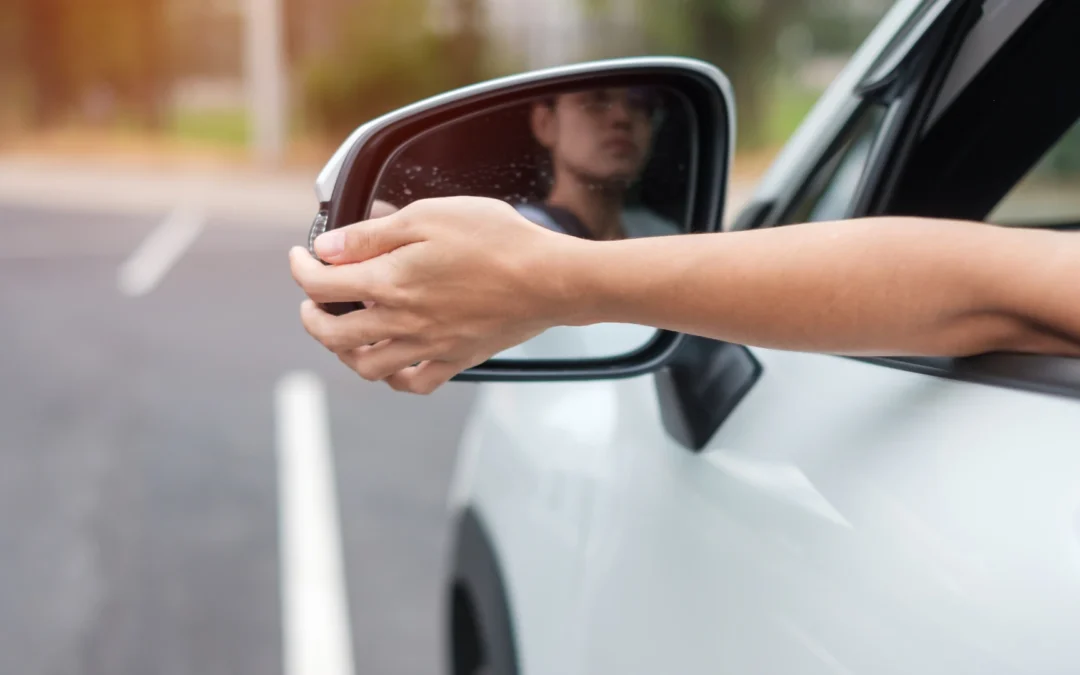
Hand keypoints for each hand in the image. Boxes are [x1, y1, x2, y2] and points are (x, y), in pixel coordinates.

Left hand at [290, 196, 583, 392]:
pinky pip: (412, 383)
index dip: (300, 268)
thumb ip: (371, 234)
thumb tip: (327, 249)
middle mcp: (402, 320)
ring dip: (343, 351)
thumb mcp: (428, 215)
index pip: (321, 283)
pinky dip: (392, 377)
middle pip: (332, 334)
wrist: (549, 279)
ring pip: (365, 366)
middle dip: (311, 316)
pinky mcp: (455, 360)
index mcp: (390, 280)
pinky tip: (390, 360)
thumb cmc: (496, 240)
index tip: (301, 256)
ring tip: (344, 331)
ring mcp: (428, 346)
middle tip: (312, 301)